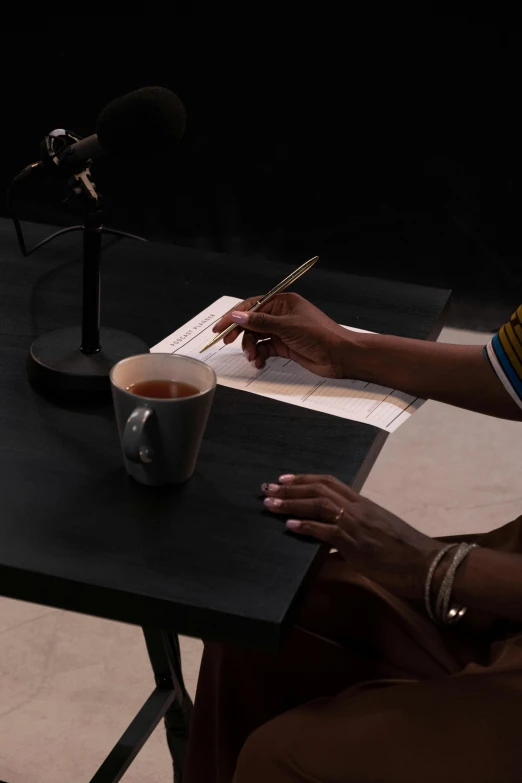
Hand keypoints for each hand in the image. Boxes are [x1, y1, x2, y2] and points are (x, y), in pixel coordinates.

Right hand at [212, 293, 353, 377]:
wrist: (340, 356)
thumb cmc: (320, 335)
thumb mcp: (287, 326)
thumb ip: (259, 322)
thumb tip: (237, 316)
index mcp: (282, 302)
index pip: (251, 306)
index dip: (234, 316)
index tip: (219, 327)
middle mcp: (281, 315)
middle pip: (251, 322)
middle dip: (240, 334)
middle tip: (228, 343)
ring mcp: (282, 331)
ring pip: (257, 337)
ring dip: (251, 347)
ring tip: (253, 357)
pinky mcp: (284, 346)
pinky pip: (265, 349)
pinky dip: (259, 355)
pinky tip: (259, 362)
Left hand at [261, 474, 443, 599]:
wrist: (428, 565)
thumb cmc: (406, 553)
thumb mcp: (379, 534)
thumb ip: (356, 532)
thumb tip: (332, 542)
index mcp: (365, 503)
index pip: (331, 482)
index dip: (305, 479)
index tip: (285, 479)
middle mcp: (359, 508)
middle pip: (320, 488)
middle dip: (291, 487)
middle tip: (268, 487)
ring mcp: (358, 525)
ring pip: (319, 504)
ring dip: (292, 503)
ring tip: (271, 504)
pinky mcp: (357, 544)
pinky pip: (326, 531)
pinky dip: (306, 527)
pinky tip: (289, 527)